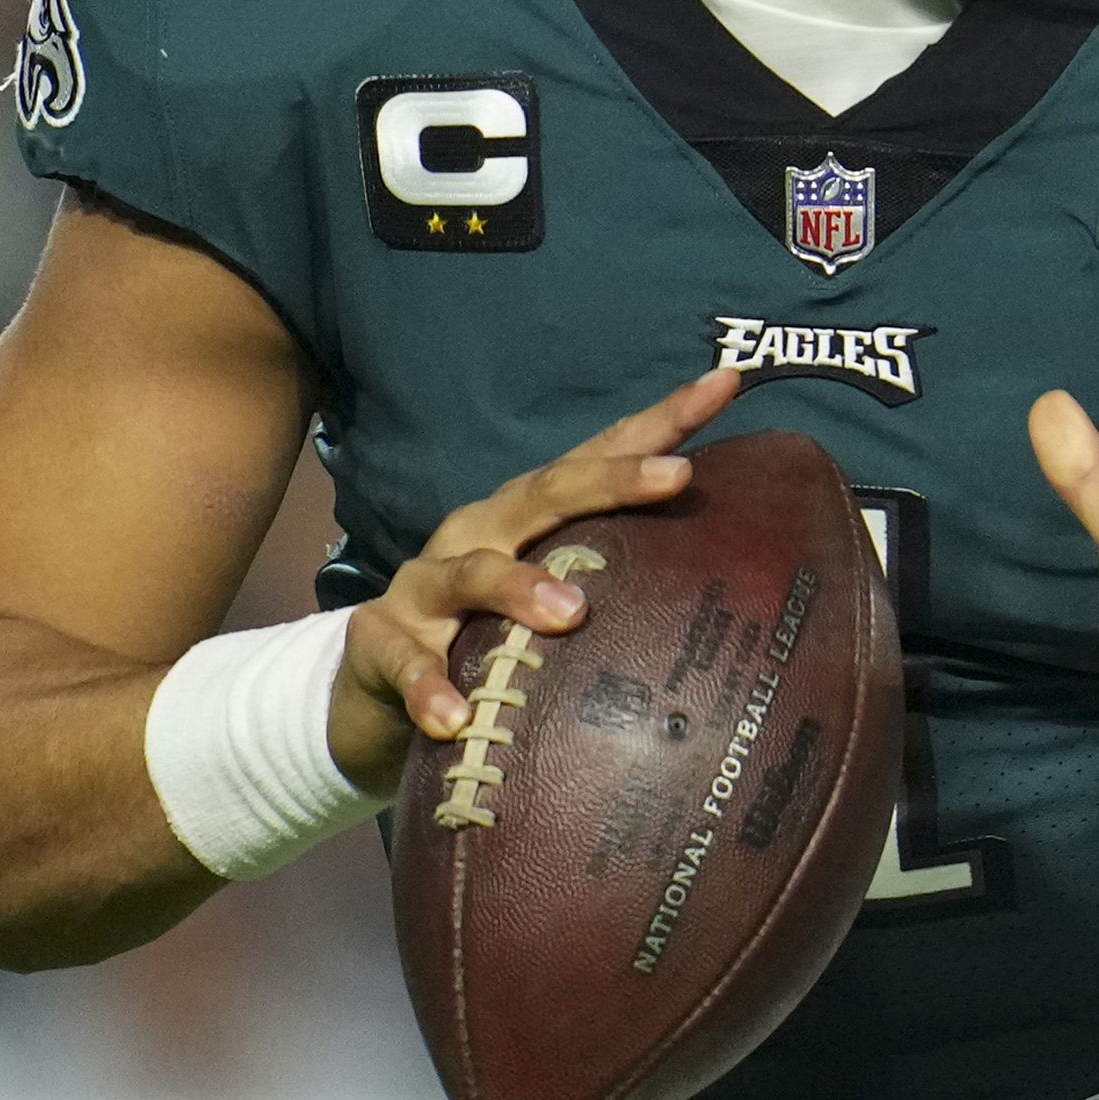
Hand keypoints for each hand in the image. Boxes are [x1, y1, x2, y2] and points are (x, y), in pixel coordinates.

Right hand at [329, 367, 741, 793]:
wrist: (370, 693)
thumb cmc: (482, 640)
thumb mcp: (543, 605)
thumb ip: (614, 591)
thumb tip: (726, 595)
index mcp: (525, 518)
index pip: (598, 460)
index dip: (662, 421)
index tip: (728, 383)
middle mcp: (478, 534)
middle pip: (545, 494)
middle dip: (611, 480)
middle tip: (675, 477)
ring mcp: (424, 587)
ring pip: (472, 573)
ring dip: (519, 587)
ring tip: (569, 612)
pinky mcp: (380, 641)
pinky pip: (406, 663)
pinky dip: (430, 689)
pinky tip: (455, 717)